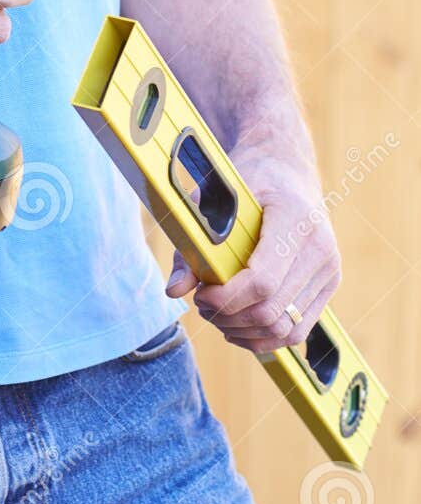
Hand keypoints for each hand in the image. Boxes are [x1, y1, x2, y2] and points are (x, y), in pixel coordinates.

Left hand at [164, 148, 340, 354]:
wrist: (286, 166)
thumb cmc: (250, 177)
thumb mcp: (216, 198)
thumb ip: (195, 245)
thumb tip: (174, 289)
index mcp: (294, 220)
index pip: (262, 281)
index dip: (226, 298)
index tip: (200, 294)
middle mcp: (319, 249)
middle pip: (272, 310)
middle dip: (229, 317)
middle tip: (203, 304)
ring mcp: (328, 270)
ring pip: (285, 328)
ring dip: (245, 332)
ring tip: (218, 315)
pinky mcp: (328, 285)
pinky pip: (297, 330)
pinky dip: (265, 337)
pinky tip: (238, 327)